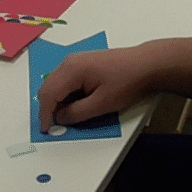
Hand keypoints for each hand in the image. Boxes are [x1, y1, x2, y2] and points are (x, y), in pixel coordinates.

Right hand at [37, 46, 156, 131]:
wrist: (146, 65)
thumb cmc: (126, 81)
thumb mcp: (101, 104)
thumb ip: (77, 113)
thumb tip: (60, 118)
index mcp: (71, 70)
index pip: (48, 94)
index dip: (45, 114)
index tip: (47, 130)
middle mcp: (69, 62)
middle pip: (48, 88)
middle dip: (49, 108)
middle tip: (55, 126)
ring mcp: (75, 61)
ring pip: (56, 84)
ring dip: (57, 102)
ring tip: (67, 117)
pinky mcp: (83, 64)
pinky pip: (66, 81)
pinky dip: (66, 95)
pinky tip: (76, 104)